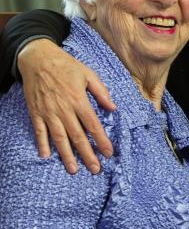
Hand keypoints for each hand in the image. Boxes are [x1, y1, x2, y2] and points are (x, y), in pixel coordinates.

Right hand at [18, 39, 115, 173]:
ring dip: (67, 155)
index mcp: (79, 99)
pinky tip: (47, 156)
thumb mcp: (88, 74)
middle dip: (87, 154)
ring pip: (59, 138)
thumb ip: (101, 91)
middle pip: (77, 136)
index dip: (101, 140)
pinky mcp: (36, 112)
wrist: (38, 58)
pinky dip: (42, 144)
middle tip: (95, 169)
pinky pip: (39, 131)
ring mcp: (48, 112)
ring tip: (73, 170)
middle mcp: (64, 109)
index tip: (108, 153)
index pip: (93, 124)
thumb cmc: (66, 65)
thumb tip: (113, 108)